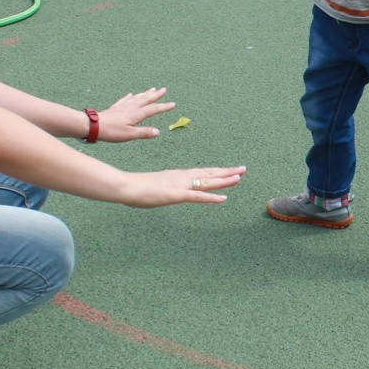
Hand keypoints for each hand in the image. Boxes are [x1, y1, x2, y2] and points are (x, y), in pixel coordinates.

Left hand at [97, 87, 176, 141]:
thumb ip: (144, 133)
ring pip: (137, 98)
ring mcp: (123, 106)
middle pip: (146, 100)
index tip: (173, 104)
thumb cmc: (112, 132)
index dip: (164, 107)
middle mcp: (131, 108)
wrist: (94, 125)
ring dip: (145, 94)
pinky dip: (130, 97)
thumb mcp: (130, 135)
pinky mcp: (116, 108)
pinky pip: (125, 100)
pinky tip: (131, 94)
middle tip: (164, 89)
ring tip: (152, 89)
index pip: (153, 109)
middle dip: (156, 95)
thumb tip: (158, 131)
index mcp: (136, 114)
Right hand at [121, 166, 245, 207]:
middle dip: (226, 172)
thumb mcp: (153, 187)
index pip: (200, 173)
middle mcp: (181, 177)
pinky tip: (223, 198)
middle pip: (208, 174)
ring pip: (206, 182)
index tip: (228, 170)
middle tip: (242, 169)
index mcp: (176, 175)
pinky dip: (211, 198)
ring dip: (223, 180)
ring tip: (239, 177)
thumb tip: (164, 192)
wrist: (125, 186)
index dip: (216, 172)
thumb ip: (162, 189)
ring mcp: (179, 185)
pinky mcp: (176, 195)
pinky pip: (197, 197)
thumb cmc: (134, 188)